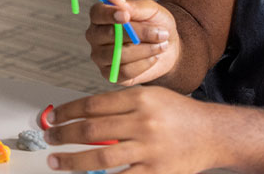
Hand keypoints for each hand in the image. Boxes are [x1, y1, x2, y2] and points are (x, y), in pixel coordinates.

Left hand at [46, 86, 225, 173]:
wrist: (214, 134)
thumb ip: (120, 104)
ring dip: (72, 161)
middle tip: (50, 138)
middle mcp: (143, 122)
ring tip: (56, 161)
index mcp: (140, 99)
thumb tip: (82, 114)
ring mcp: (149, 149)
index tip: (53, 118)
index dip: (67, 112)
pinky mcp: (155, 172)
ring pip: (100, 158)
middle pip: (91, 130)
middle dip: (64, 135)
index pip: (92, 105)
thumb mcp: (152, 97)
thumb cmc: (180, 115)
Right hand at [88, 0, 176, 85]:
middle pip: (108, 35)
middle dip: (138, 34)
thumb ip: (135, 6)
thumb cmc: (155, 23)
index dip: (109, 14)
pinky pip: (125, 72)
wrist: (167, 46)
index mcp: (101, 15)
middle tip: (161, 33)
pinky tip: (154, 57)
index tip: (126, 15)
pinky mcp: (111, 74)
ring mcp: (100, 56)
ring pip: (118, 55)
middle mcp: (95, 36)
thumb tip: (114, 0)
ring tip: (162, 45)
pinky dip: (144, 64)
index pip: (97, 13)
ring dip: (145, 50)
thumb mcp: (151, 10)